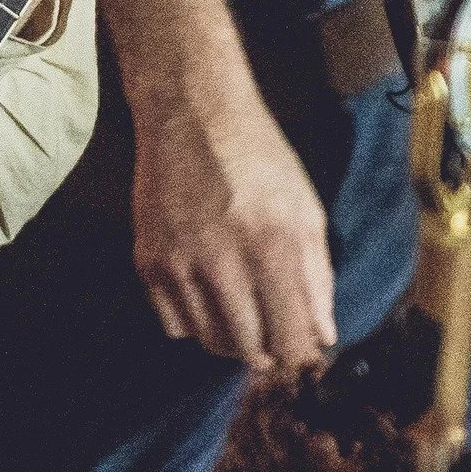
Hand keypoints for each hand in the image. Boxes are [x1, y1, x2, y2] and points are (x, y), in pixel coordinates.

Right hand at [131, 80, 334, 372]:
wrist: (191, 118)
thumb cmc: (260, 161)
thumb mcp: (306, 212)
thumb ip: (317, 278)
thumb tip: (323, 336)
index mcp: (272, 248)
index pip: (290, 336)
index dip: (301, 354)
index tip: (303, 350)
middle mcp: (221, 263)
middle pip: (248, 348)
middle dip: (268, 353)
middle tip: (274, 341)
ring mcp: (178, 264)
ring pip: (207, 340)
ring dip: (231, 341)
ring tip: (242, 319)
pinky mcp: (147, 261)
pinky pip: (172, 323)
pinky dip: (194, 322)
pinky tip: (206, 297)